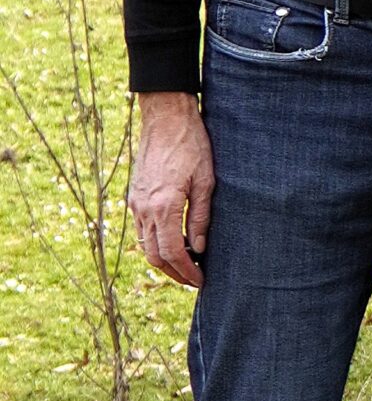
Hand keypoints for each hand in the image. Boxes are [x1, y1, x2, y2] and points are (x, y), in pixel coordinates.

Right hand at [130, 90, 214, 287]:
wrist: (165, 119)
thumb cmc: (192, 146)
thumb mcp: (206, 182)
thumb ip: (201, 217)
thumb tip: (199, 248)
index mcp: (163, 206)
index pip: (172, 252)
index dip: (187, 271)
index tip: (201, 281)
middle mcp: (143, 208)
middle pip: (154, 255)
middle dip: (174, 273)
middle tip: (194, 281)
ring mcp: (135, 203)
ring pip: (145, 244)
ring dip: (164, 260)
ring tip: (187, 267)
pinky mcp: (135, 197)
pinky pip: (142, 229)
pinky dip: (156, 243)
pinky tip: (175, 244)